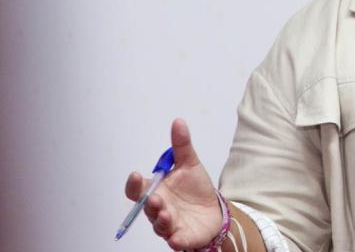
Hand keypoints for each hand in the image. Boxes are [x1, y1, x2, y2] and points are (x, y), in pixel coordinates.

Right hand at [124, 118, 223, 249]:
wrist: (214, 210)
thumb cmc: (196, 189)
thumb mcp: (190, 164)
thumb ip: (181, 146)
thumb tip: (178, 121)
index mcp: (156, 191)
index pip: (137, 190)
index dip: (133, 184)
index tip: (135, 175)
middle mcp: (158, 209)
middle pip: (147, 209)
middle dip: (149, 204)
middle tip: (154, 198)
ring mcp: (169, 225)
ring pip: (159, 225)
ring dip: (161, 220)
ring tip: (166, 214)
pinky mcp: (182, 237)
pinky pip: (176, 241)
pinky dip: (176, 240)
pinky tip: (176, 239)